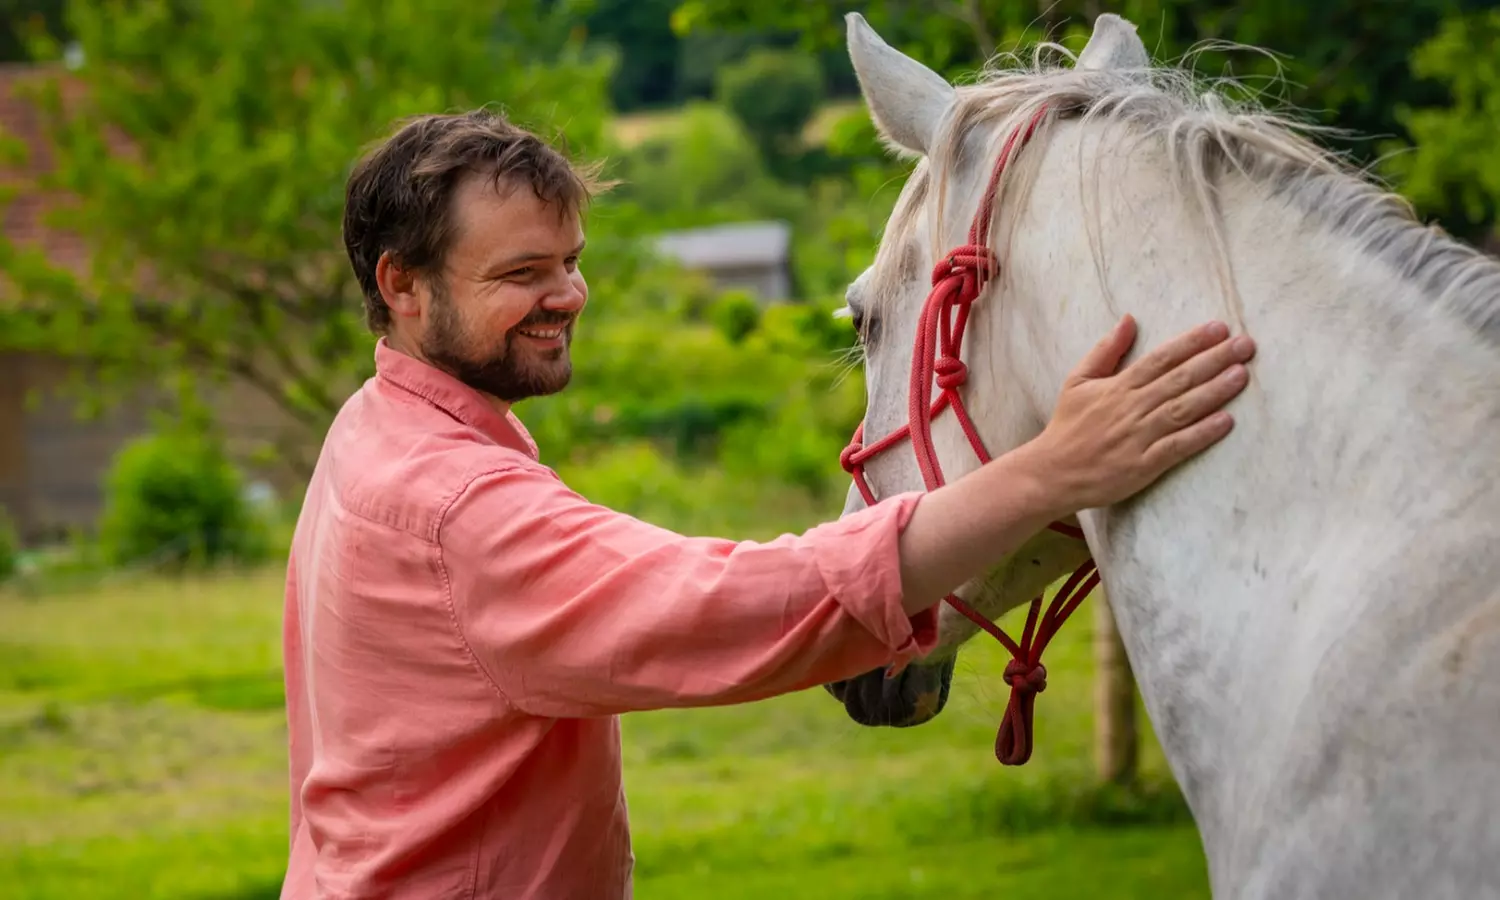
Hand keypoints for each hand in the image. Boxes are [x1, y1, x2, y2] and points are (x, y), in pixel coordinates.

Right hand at [1017, 314, 1254, 515]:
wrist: (1050, 473)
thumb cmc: (1067, 426)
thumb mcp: (1078, 380)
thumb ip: (1105, 350)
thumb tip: (1128, 319)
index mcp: (1118, 386)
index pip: (1161, 358)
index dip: (1191, 342)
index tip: (1219, 329)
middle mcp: (1131, 408)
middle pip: (1179, 379)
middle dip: (1214, 360)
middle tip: (1246, 345)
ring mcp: (1138, 437)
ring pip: (1182, 409)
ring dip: (1214, 391)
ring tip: (1242, 375)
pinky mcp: (1143, 465)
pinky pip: (1177, 446)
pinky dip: (1201, 434)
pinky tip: (1226, 421)